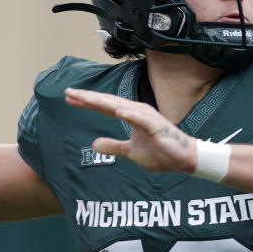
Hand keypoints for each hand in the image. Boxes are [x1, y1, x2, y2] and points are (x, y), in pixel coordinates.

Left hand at [64, 88, 196, 173]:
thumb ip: (113, 146)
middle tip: (68, 92)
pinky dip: (129, 114)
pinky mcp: (156, 127)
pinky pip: (141, 120)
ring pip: (120, 107)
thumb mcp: (130, 151)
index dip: (87, 102)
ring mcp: (147, 118)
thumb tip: (94, 144)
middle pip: (108, 102)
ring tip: (85, 98)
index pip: (105, 106)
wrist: (183, 159)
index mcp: (132, 115)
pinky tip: (117, 111)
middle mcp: (137, 112)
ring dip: (103, 101)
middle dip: (88, 97)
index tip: (69, 98)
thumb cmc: (161, 152)